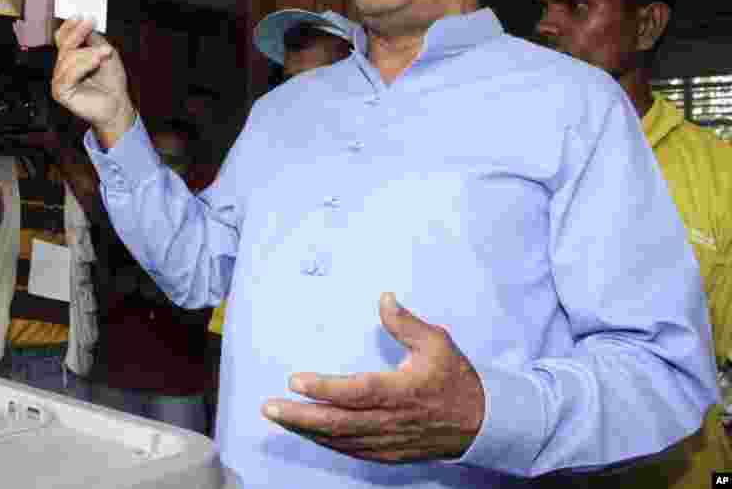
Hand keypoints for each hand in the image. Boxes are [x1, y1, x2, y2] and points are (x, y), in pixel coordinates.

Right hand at [51, 17, 134, 147]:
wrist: (118, 104)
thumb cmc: (112, 82)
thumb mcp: (106, 53)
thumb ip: (94, 40)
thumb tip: (85, 24)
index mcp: (70, 59)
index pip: (62, 39)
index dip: (69, 26)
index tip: (80, 16)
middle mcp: (62, 69)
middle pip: (64, 46)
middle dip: (77, 33)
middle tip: (89, 24)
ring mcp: (60, 80)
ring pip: (67, 59)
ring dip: (88, 53)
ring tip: (104, 52)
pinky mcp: (61, 92)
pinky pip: (68, 75)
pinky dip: (84, 65)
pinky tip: (97, 61)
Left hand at [262, 293, 484, 463]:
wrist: (482, 425)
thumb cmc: (456, 380)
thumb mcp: (437, 343)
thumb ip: (406, 323)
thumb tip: (383, 298)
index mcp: (399, 391)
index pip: (355, 392)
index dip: (323, 389)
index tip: (295, 380)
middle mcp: (389, 420)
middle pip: (337, 422)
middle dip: (299, 416)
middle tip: (269, 408)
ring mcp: (387, 440)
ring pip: (339, 439)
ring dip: (306, 430)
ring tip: (279, 417)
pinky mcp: (387, 453)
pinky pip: (350, 450)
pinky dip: (326, 443)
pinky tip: (308, 433)